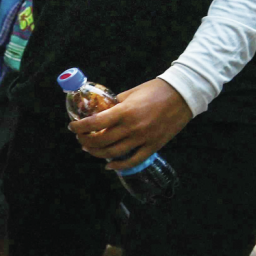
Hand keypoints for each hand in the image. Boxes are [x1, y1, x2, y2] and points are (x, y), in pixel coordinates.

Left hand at [67, 77, 192, 168]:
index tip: (72, 127)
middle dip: (85, 141)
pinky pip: (133, 161)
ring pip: (112, 153)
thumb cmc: (155, 90)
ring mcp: (143, 138)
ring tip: (90, 149)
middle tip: (80, 138)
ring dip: (97, 153)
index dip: (79, 127)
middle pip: (100, 141)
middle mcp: (132, 127)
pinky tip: (109, 165)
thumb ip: (114, 104)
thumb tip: (99, 111)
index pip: (93, 123)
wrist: (183, 95)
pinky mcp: (154, 146)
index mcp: (124, 111)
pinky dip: (118, 165)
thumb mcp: (130, 93)